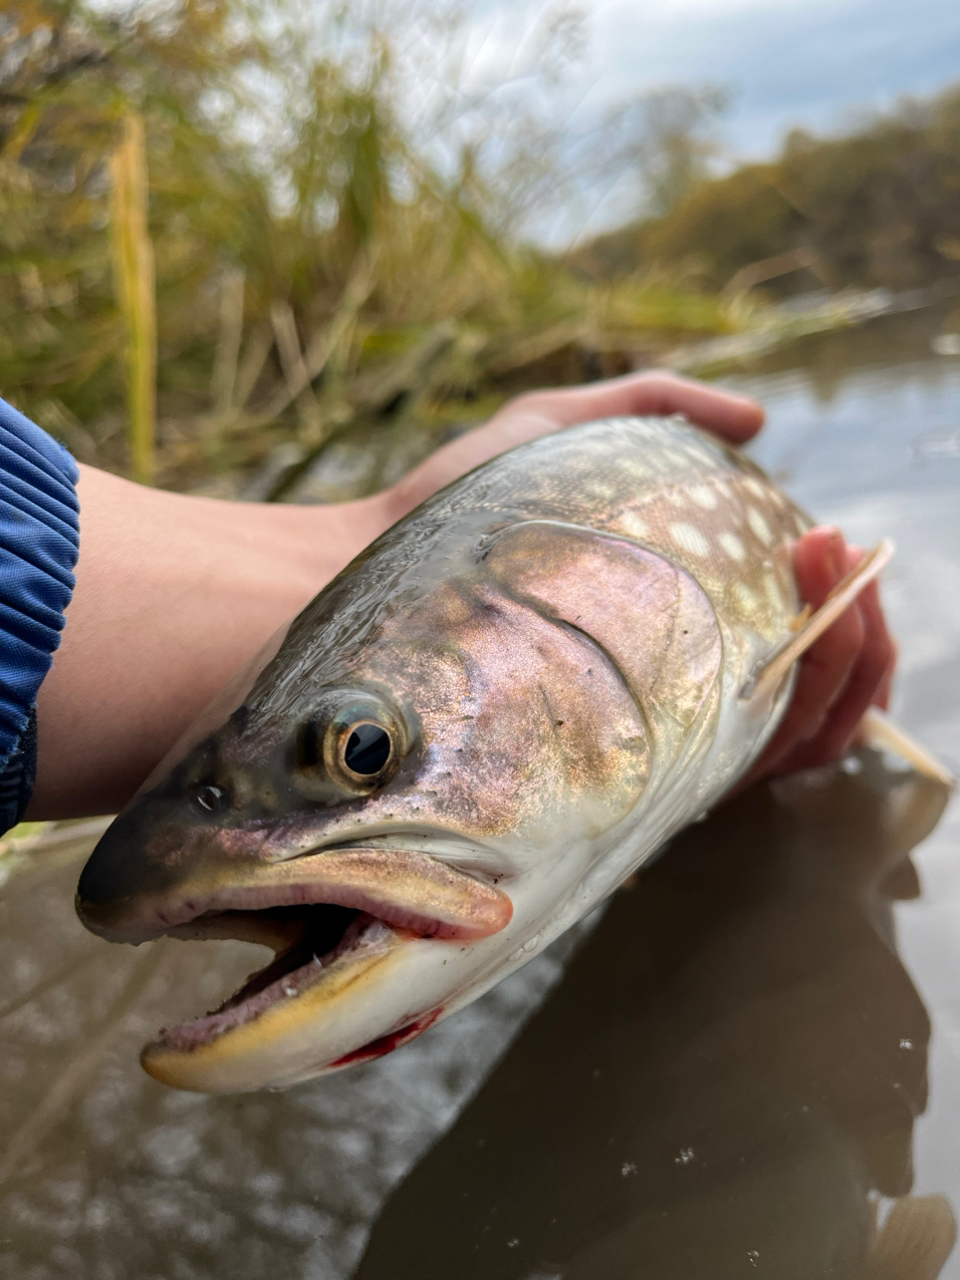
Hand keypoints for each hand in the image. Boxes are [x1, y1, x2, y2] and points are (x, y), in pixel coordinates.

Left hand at [387, 370, 894, 784]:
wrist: (379, 577)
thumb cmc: (460, 509)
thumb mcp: (558, 428)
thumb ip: (654, 403)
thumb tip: (760, 419)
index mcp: (680, 620)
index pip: (797, 635)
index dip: (842, 601)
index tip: (832, 540)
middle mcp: (682, 686)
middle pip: (819, 686)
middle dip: (859, 627)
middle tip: (838, 560)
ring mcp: (661, 734)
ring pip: (803, 728)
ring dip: (850, 660)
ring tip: (833, 580)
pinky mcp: (635, 768)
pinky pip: (752, 762)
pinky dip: (803, 712)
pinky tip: (798, 644)